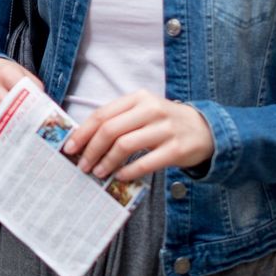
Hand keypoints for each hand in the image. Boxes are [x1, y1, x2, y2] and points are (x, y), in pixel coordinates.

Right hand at [0, 57, 41, 131]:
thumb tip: (44, 105)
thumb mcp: (21, 73)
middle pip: (8, 108)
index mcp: (4, 73)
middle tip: (35, 128)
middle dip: (22, 118)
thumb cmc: (4, 76)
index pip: (20, 90)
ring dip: (11, 131)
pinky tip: (11, 139)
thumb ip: (34, 86)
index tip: (41, 113)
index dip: (31, 103)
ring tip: (24, 136)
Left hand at [61, 90, 214, 181]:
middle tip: (83, 165)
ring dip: (107, 162)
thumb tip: (85, 141)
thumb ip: (119, 121)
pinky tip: (121, 177)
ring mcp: (165, 129)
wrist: (205, 129)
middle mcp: (152, 109)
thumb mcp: (144, 112)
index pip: (103, 114)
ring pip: (125, 145)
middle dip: (92, 150)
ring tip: (99, 173)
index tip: (69, 148)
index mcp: (139, 98)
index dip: (83, 132)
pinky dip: (129, 172)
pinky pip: (145, 163)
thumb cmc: (166, 123)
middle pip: (111, 129)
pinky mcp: (176, 149)